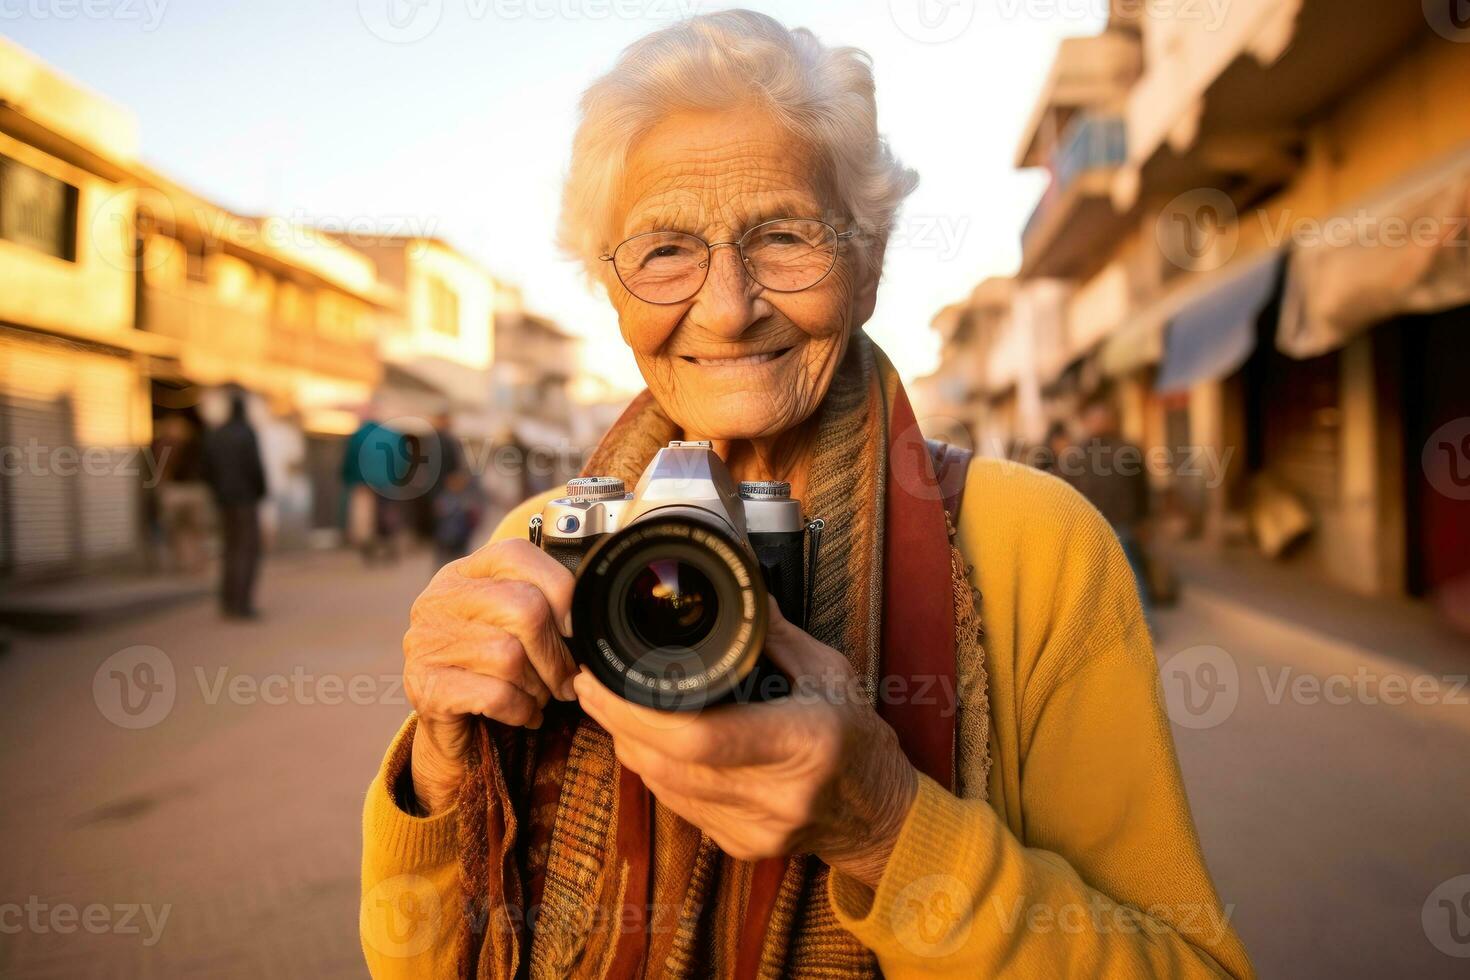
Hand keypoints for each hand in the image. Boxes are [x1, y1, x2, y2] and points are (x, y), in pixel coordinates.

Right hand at [403, 539, 576, 813]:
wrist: (452, 730)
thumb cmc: (493, 670)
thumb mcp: (512, 625)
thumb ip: (541, 604)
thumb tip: (592, 611)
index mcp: (462, 573)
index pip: (517, 554)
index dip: (560, 589)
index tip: (576, 627)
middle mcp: (437, 599)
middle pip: (523, 608)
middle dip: (557, 653)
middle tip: (567, 679)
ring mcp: (424, 642)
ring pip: (511, 656)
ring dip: (538, 686)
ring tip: (538, 697)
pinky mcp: (425, 686)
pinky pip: (496, 694)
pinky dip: (522, 710)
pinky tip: (523, 714)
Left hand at [574, 603, 917, 887]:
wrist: (881, 816)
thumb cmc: (859, 741)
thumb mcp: (830, 673)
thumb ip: (775, 633)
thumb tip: (738, 587)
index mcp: (803, 742)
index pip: (699, 737)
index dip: (638, 711)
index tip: (604, 679)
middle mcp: (775, 794)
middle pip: (666, 764)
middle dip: (617, 722)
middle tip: (590, 683)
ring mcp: (754, 828)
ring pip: (662, 787)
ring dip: (630, 744)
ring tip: (609, 705)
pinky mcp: (739, 846)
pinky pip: (678, 806)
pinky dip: (656, 771)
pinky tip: (647, 741)